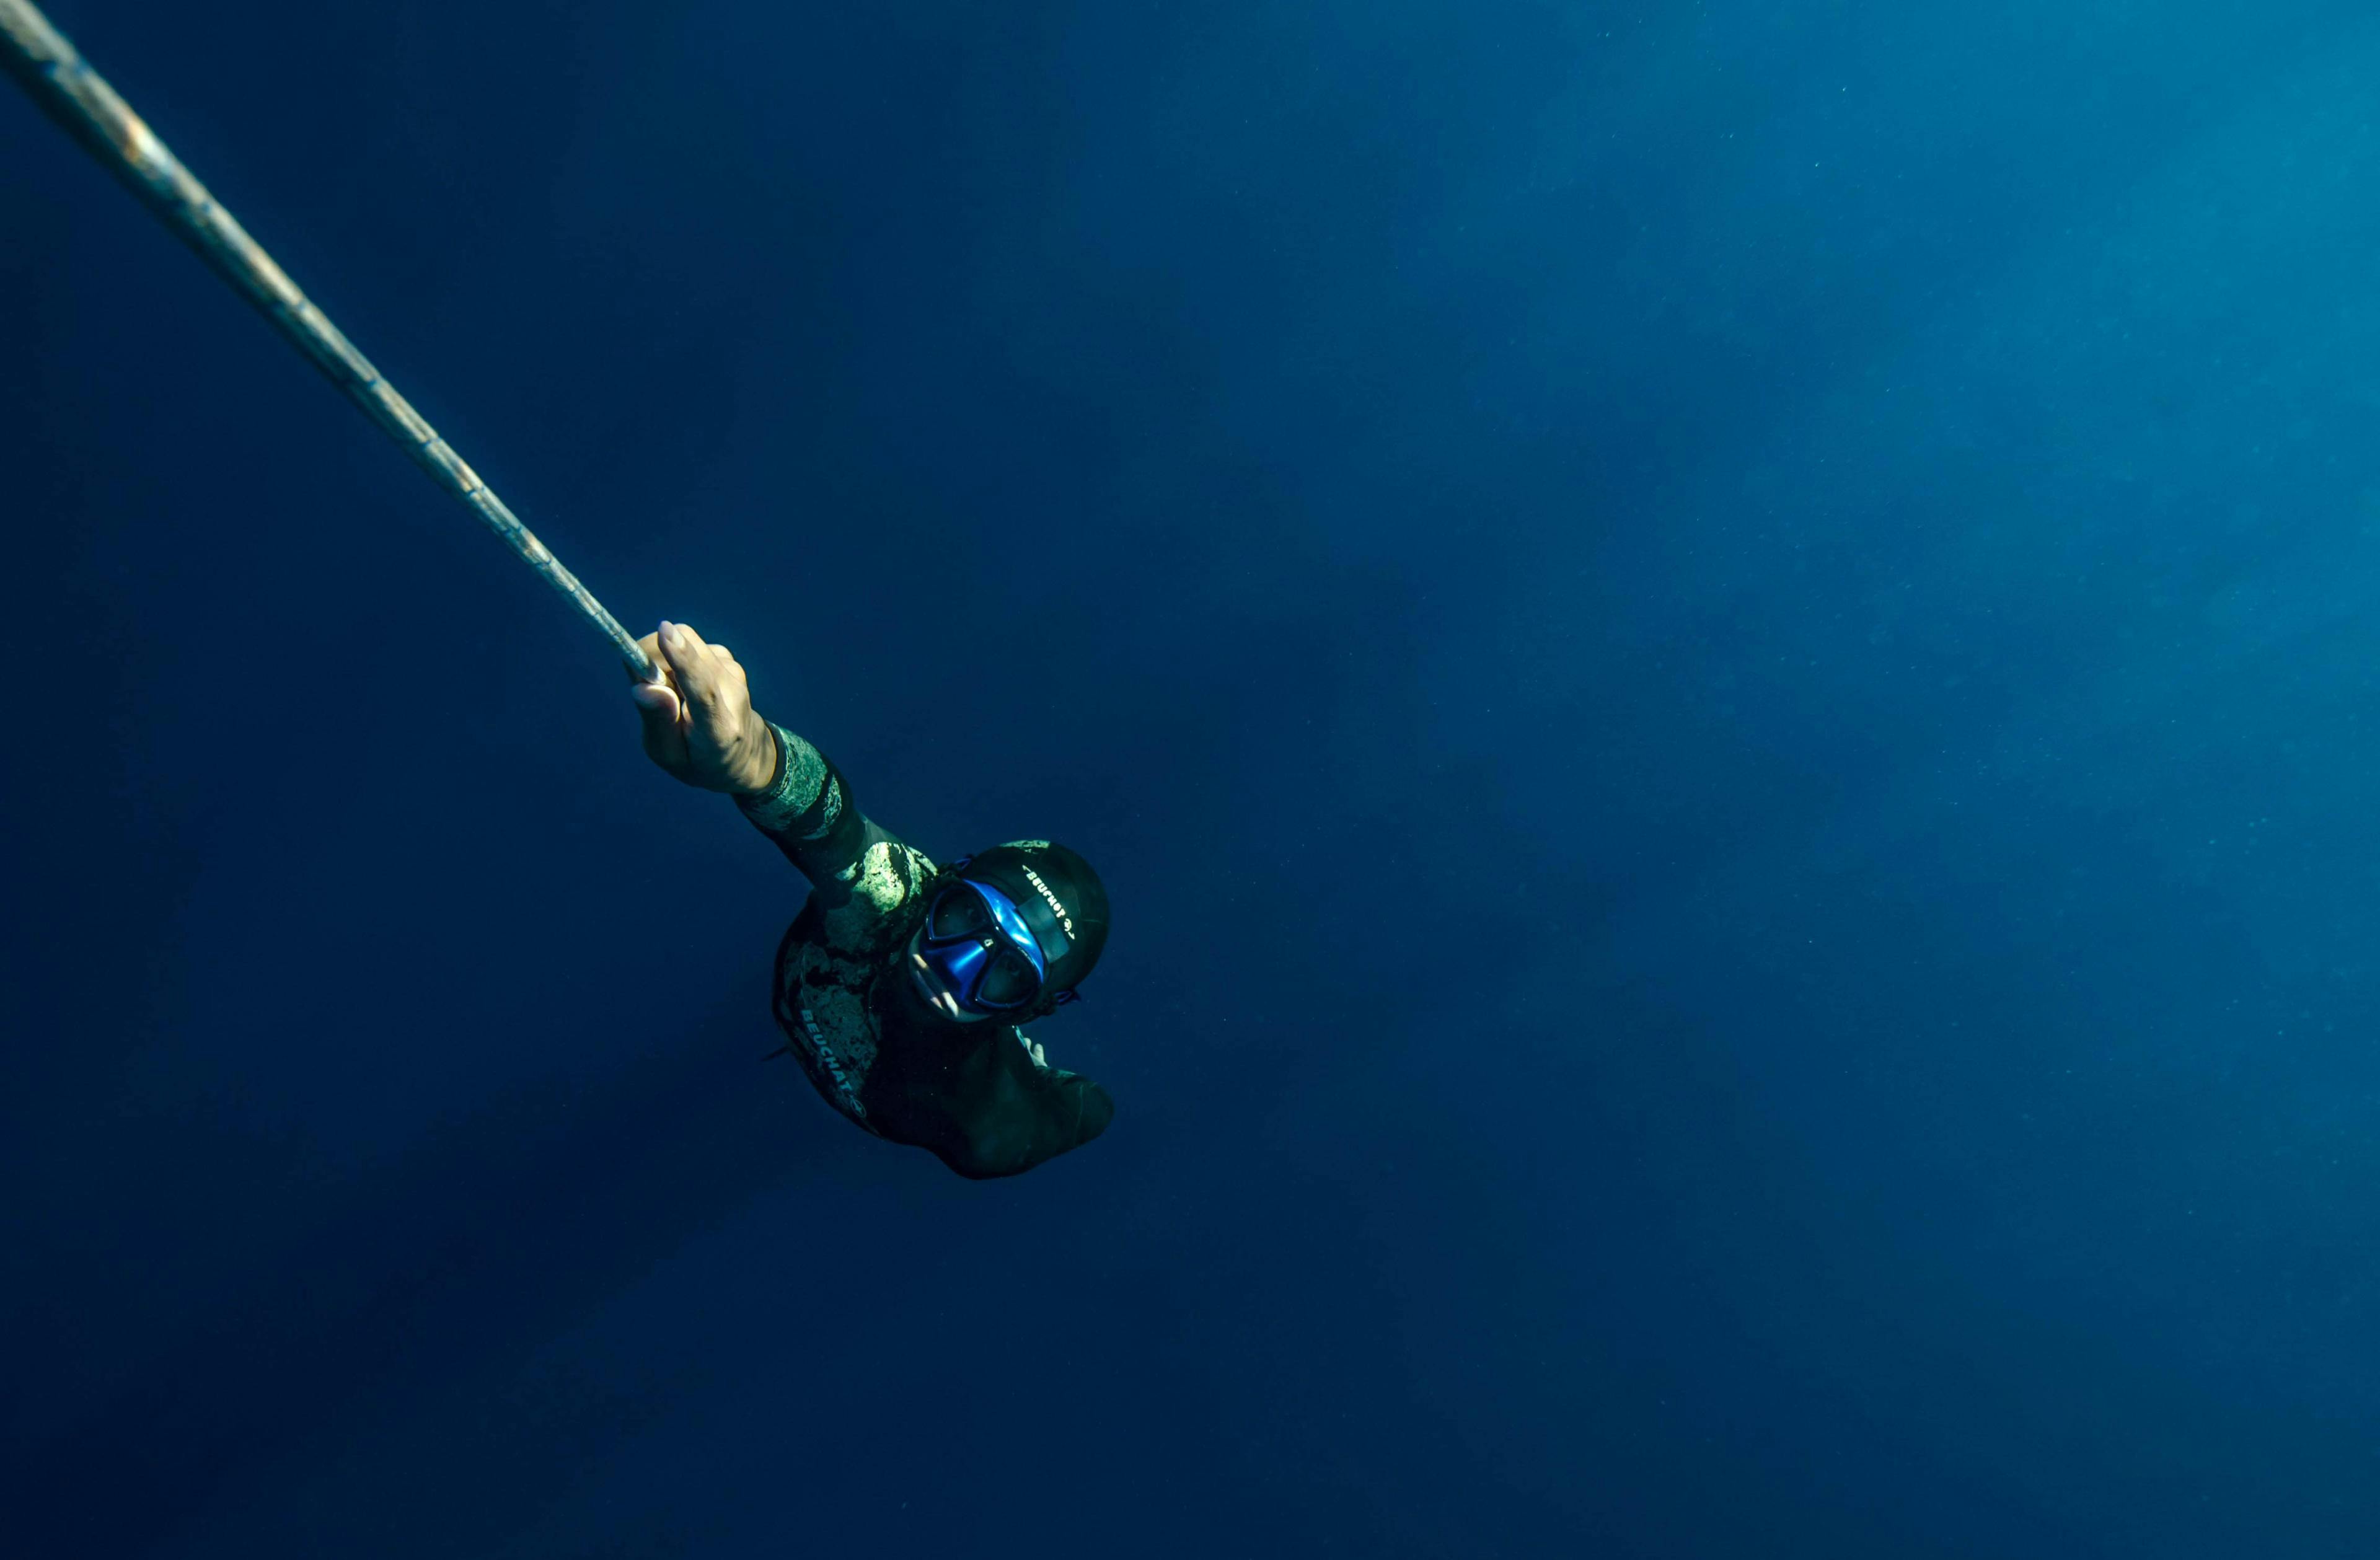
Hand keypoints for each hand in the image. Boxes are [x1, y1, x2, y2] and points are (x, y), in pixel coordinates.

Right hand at [628, 620, 778, 793]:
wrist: (743, 754)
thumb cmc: (699, 759)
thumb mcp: (670, 756)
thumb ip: (657, 723)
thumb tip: (643, 687)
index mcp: (718, 729)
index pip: (703, 687)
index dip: (682, 660)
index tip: (663, 634)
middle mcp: (732, 693)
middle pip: (687, 649)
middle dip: (650, 658)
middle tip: (647, 691)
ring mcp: (733, 671)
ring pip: (684, 641)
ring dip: (661, 661)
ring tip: (669, 695)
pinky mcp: (727, 658)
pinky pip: (688, 644)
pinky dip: (673, 659)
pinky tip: (681, 686)